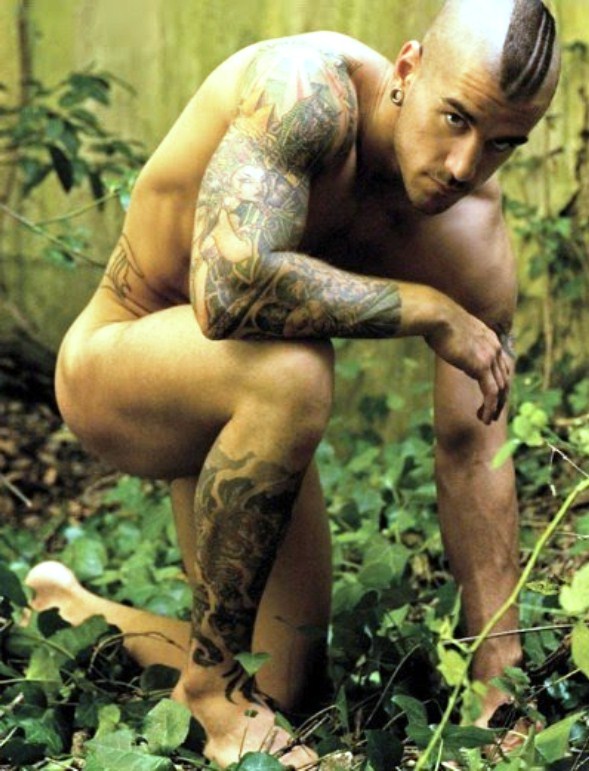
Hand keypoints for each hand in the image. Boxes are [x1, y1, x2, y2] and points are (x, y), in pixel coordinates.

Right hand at [425, 299, 511, 424]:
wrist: (436, 316)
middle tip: (492, 413)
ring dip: (494, 407)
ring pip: (500, 388)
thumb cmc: (436, 320)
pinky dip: (489, 407)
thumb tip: (446, 342)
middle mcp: (494, 347)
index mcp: (490, 338)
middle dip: (500, 399)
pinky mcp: (481, 366)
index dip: (499, 383)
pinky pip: (491, 392)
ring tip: (486, 420)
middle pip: (504, 379)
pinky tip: (483, 417)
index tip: (492, 396)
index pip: (502, 365)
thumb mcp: (452, 330)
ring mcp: (490, 357)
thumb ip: (457, 340)